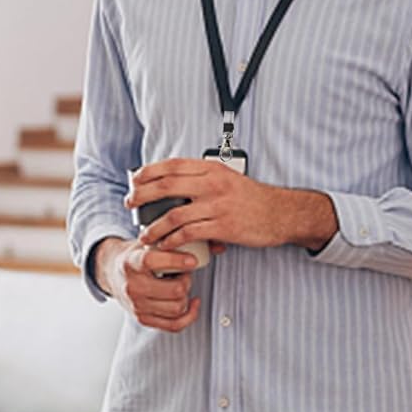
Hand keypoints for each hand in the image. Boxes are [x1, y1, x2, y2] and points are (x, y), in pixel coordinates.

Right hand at [94, 236, 201, 332]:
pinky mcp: (143, 319)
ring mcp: (137, 306)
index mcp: (131, 263)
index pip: (152, 261)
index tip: (193, 260)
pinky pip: (174, 325)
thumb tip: (195, 242)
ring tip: (181, 285)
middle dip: (186, 280)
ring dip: (186, 296)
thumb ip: (164, 242)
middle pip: (175, 290)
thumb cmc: (135, 257)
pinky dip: (189, 315)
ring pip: (177, 308)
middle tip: (185, 273)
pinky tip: (192, 302)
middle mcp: (132, 287)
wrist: (113, 274)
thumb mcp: (145, 243)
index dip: (176, 261)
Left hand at [126, 158, 335, 251]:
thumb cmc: (252, 198)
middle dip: (142, 196)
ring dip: (154, 227)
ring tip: (145, 234)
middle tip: (130, 204)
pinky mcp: (222, 227)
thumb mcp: (227, 178)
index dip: (148, 172)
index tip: (134, 180)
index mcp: (212, 168)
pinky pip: (188, 234)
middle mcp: (212, 184)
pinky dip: (172, 241)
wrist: (281, 213)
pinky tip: (165, 245)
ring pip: (174, 215)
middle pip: (166, 186)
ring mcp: (217, 205)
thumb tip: (172, 183)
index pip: (172, 166)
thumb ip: (202, 178)